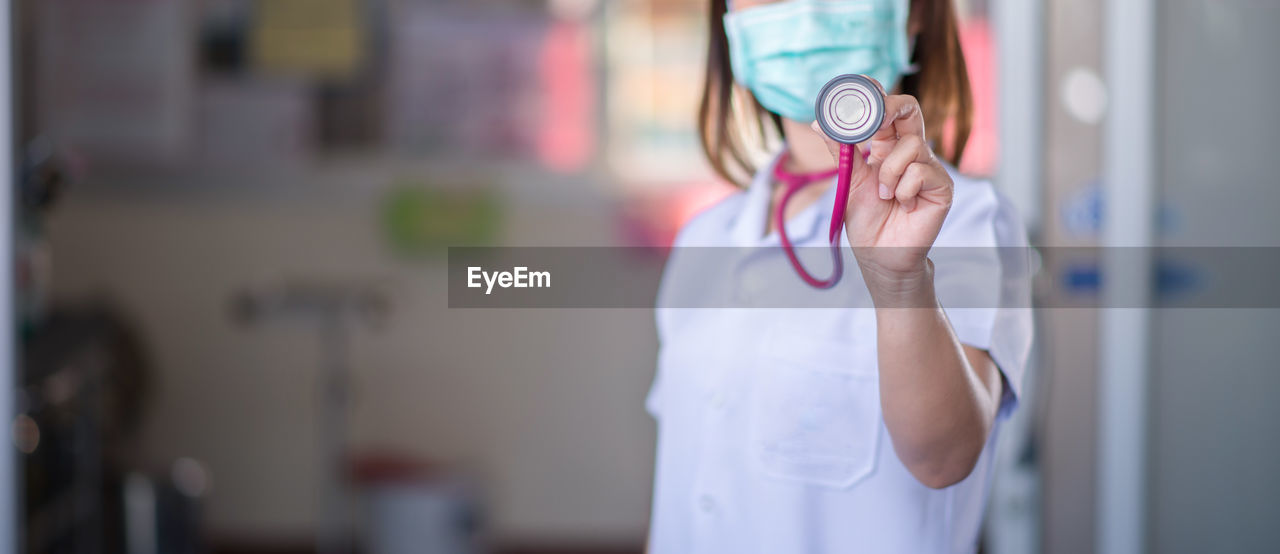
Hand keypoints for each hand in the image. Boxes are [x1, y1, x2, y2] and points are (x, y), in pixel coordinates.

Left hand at [811, 80, 953, 293]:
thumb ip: (841, 150)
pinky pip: (920, 172)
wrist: (879, 256)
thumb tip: (819, 122)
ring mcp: (930, 167)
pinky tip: (903, 206)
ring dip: (889, 174)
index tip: (860, 84)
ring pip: (911, 147)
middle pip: (910, 110)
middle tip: (875, 117)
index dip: (876, 95)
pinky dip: (903, 190)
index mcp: (889, 147)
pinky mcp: (942, 186)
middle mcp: (912, 152)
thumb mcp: (850, 180)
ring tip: (885, 196)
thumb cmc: (867, 220)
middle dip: (890, 108)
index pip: (887, 111)